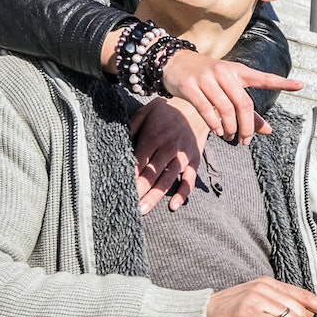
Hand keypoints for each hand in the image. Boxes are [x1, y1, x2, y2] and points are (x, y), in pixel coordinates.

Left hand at [129, 97, 205, 214]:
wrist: (198, 107)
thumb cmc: (168, 110)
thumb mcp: (147, 111)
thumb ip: (132, 126)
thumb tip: (119, 141)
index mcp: (154, 136)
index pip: (139, 160)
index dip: (129, 175)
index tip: (119, 187)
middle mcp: (168, 148)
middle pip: (151, 173)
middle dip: (138, 190)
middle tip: (127, 205)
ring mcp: (182, 156)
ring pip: (167, 180)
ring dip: (155, 196)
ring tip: (143, 210)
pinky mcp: (194, 161)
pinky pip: (189, 180)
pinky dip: (183, 194)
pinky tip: (173, 206)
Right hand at [162, 49, 302, 145]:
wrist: (174, 61)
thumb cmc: (208, 78)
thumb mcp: (229, 87)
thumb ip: (248, 110)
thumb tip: (268, 130)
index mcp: (238, 71)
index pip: (263, 78)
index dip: (282, 83)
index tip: (301, 85)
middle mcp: (224, 73)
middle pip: (244, 104)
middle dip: (247, 127)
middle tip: (245, 141)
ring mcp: (207, 79)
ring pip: (226, 110)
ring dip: (231, 128)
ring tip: (230, 136)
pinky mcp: (191, 86)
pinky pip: (206, 111)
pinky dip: (215, 125)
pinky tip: (218, 131)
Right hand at [203, 277, 316, 316]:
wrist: (199, 315)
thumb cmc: (229, 313)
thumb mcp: (256, 303)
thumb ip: (279, 305)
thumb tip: (305, 315)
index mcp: (268, 283)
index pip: (303, 294)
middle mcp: (264, 287)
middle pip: (300, 311)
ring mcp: (256, 298)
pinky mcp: (247, 312)